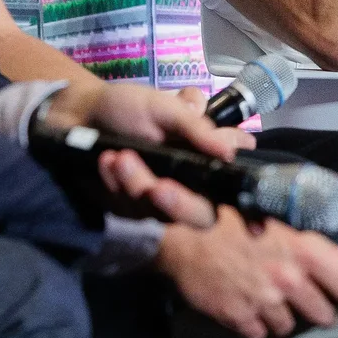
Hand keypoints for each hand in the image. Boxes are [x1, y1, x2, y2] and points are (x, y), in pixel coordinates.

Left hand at [40, 81, 254, 220]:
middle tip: (156, 188)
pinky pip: (127, 207)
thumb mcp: (165, 107)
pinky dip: (115, 183)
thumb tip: (231, 151)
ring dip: (137, 184)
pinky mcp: (128, 208)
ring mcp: (159, 201)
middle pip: (202, 216)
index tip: (255, 231)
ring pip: (159, 212)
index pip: (237, 190)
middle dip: (180, 204)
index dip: (252, 214)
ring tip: (118, 156)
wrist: (82, 112)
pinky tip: (106, 161)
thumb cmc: (132, 106)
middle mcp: (190, 185)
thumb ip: (198, 129)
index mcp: (209, 159)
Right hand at [155, 216, 337, 337]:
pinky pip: (259, 335)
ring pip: (289, 327)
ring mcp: (264, 301)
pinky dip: (255, 325)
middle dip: (318, 311)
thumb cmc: (237, 223)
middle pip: (324, 315)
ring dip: (282, 317)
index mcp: (306, 253)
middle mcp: (289, 279)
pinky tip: (248, 307)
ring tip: (268, 298)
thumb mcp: (285, 227)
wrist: (187, 235)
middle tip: (304, 300)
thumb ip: (324, 248)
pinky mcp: (240, 317)